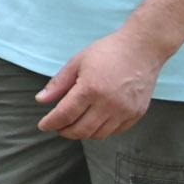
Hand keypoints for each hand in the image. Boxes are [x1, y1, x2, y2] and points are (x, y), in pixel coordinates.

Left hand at [35, 30, 164, 138]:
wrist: (142, 49)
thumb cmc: (107, 52)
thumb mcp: (77, 62)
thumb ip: (58, 84)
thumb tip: (40, 100)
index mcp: (90, 89)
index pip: (65, 115)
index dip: (51, 123)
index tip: (43, 125)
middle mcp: (109, 103)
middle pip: (81, 130)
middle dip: (65, 131)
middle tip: (57, 127)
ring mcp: (125, 110)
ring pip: (98, 134)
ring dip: (82, 133)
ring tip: (73, 125)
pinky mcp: (137, 113)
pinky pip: (115, 131)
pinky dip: (101, 131)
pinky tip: (93, 123)